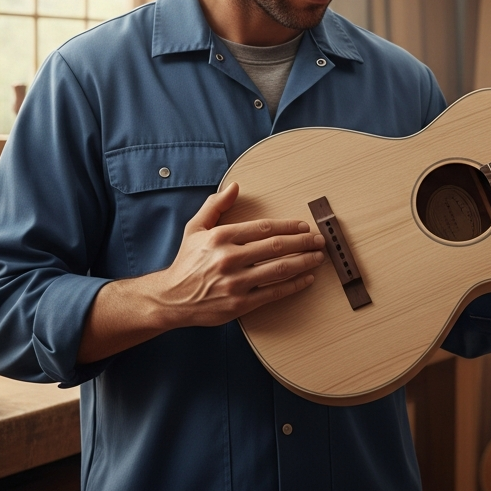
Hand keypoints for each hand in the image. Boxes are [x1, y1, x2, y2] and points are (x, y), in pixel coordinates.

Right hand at [154, 182, 327, 327]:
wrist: (171, 298)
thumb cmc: (186, 262)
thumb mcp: (195, 228)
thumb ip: (215, 206)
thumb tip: (234, 186)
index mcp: (220, 237)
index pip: (264, 228)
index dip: (288, 226)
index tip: (303, 226)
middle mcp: (228, 259)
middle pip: (276, 247)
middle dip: (303, 242)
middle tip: (319, 240)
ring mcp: (235, 283)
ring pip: (279, 269)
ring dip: (303, 262)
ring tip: (318, 257)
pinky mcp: (239, 304)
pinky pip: (273, 293)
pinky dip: (293, 285)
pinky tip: (306, 278)